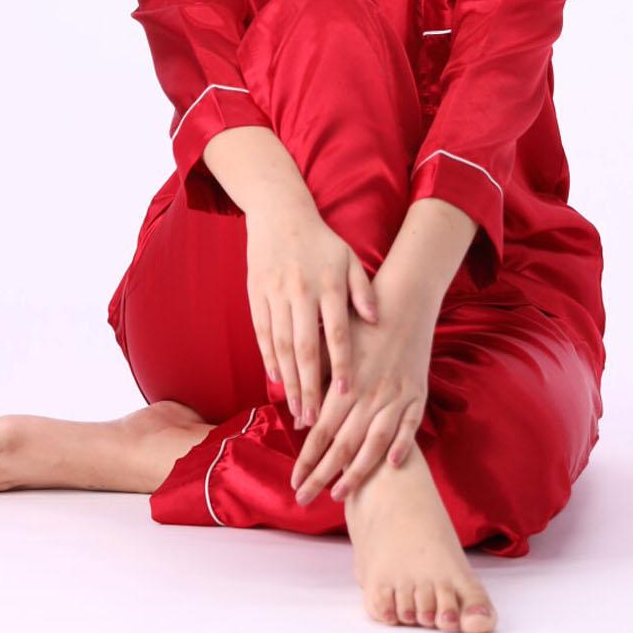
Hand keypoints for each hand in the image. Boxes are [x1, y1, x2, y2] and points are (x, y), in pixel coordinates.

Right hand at [245, 199, 379, 425]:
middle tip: (314, 419)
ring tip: (296, 410)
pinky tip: (276, 380)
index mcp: (328, 285)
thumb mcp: (349, 259)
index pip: (338, 333)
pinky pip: (262, 334)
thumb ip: (363, 290)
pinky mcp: (256, 295)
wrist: (279, 214)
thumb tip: (376, 320)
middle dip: (310, 387)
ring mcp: (275, 295)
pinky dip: (268, 359)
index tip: (347, 393)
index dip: (342, 365)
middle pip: (306, 349)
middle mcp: (301, 293)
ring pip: (282, 346)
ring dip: (288, 381)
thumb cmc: (321, 241)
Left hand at [288, 276, 434, 506]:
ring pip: (375, 445)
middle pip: (343, 446)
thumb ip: (316, 380)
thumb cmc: (361, 323)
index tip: (293, 482)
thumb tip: (297, 418)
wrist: (404, 301)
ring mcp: (396, 397)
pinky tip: (391, 466)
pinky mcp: (417, 395)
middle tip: (305, 499)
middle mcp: (370, 394)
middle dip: (322, 476)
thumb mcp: (332, 346)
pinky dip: (401, 447)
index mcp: (345, 383)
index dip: (306, 459)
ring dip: (357, 474)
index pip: (321, 432)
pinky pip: (410, 428)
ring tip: (340, 495)